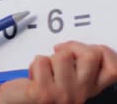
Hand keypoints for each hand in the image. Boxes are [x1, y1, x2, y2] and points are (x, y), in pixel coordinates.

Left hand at [0, 41, 116, 103]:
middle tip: (60, 52)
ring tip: (44, 72)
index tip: (90, 49)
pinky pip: (42, 61)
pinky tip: (33, 78)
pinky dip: (33, 65)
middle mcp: (79, 93)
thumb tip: (81, 46)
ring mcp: (62, 94)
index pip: (113, 70)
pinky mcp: (43, 93)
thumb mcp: (65, 78)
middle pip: (91, 56)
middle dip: (73, 46)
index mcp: (87, 89)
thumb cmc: (39, 89)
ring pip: (63, 56)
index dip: (105, 53)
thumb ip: (77, 66)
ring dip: (48, 58)